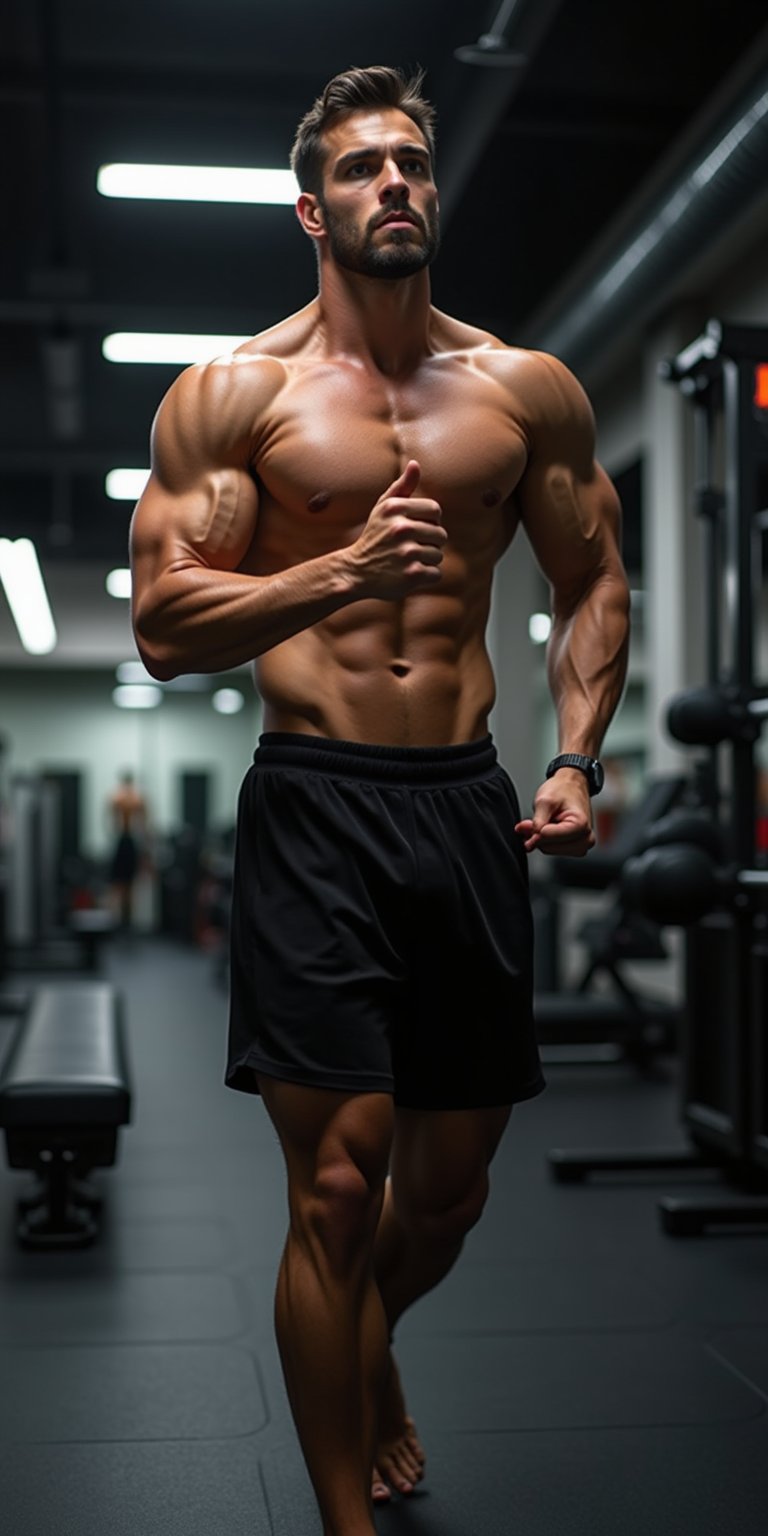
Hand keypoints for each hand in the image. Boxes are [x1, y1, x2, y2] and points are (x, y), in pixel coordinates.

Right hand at [349, 460, 446, 599]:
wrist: (355, 571)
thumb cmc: (375, 536)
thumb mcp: (383, 508)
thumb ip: (402, 486)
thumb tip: (415, 464)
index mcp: (396, 509)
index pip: (435, 510)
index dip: (430, 521)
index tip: (416, 528)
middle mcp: (401, 529)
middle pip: (441, 534)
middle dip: (429, 543)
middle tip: (409, 548)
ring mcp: (407, 553)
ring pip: (438, 555)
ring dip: (426, 560)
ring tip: (407, 561)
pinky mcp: (412, 575)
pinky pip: (436, 573)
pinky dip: (426, 576)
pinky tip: (409, 573)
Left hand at [515, 770, 595, 856]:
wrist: (572, 787)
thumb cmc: (563, 790)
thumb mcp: (545, 800)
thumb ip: (537, 821)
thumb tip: (530, 843)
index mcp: (581, 825)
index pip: (550, 838)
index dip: (535, 832)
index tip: (526, 824)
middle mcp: (586, 838)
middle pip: (549, 847)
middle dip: (537, 835)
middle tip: (533, 820)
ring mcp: (582, 845)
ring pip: (549, 850)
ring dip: (540, 838)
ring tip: (543, 821)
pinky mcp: (575, 848)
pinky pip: (553, 850)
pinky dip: (545, 840)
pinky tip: (546, 828)